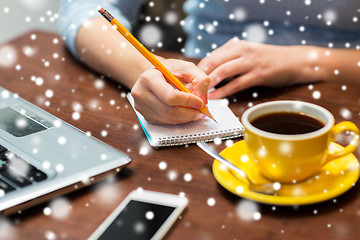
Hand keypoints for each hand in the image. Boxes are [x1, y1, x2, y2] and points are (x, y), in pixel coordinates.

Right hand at [131, 59, 209, 123]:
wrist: (155, 75)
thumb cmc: (170, 70)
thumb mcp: (187, 68)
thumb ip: (200, 80)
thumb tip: (203, 101)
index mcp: (149, 78)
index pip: (170, 96)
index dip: (188, 101)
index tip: (201, 102)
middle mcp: (141, 93)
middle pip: (169, 111)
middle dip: (190, 113)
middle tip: (202, 110)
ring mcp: (142, 107)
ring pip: (169, 119)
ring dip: (186, 118)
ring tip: (196, 111)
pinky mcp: (146, 116)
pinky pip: (166, 122)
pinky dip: (179, 120)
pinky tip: (185, 112)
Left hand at [198, 38, 314, 98]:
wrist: (293, 61)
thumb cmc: (266, 60)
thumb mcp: (245, 54)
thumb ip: (228, 61)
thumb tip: (208, 74)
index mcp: (235, 45)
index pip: (210, 57)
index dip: (197, 71)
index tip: (189, 83)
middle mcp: (241, 50)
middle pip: (212, 63)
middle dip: (199, 78)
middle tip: (191, 90)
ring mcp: (250, 62)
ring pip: (222, 72)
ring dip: (209, 84)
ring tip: (199, 94)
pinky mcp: (259, 74)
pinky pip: (236, 84)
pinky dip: (224, 92)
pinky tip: (215, 97)